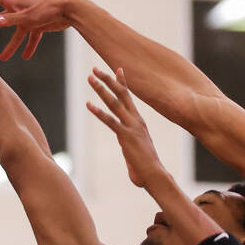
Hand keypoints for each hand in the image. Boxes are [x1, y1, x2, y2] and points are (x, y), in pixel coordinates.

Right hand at [0, 0, 74, 60]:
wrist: (70, 9)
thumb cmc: (48, 8)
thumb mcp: (28, 16)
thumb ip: (11, 19)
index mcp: (14, 2)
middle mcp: (20, 9)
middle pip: (2, 20)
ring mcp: (30, 17)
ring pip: (17, 33)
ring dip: (11, 45)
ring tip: (2, 58)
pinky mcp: (40, 24)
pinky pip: (32, 37)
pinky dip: (29, 46)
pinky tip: (26, 56)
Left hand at [86, 67, 166, 188]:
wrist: (155, 175)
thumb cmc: (146, 168)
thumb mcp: (137, 151)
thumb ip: (129, 147)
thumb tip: (127, 152)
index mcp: (139, 122)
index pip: (129, 98)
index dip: (123, 82)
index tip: (117, 69)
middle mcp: (136, 120)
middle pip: (121, 95)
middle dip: (108, 80)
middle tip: (95, 69)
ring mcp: (132, 127)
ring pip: (114, 103)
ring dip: (101, 89)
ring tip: (90, 78)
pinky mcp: (126, 136)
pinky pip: (110, 121)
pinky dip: (99, 113)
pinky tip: (89, 105)